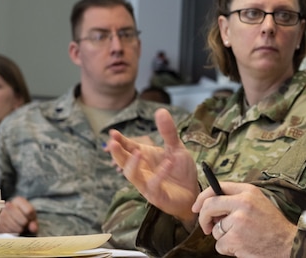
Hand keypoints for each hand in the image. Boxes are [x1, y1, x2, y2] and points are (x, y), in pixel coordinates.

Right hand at [0, 196, 37, 234]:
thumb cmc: (24, 216)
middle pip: (19, 217)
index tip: (31, 219)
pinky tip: (14, 230)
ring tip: (21, 228)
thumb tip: (34, 228)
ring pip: (12, 224)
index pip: (29, 211)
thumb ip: (34, 223)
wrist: (13, 219)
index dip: (31, 218)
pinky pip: (6, 230)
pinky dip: (12, 232)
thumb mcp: (31, 217)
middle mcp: (8, 205)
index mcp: (18, 200)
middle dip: (24, 223)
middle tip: (25, 224)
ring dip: (18, 229)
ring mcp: (1, 214)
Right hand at [106, 108, 199, 226]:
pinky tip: (168, 162)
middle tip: (112, 143)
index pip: (128, 148)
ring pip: (133, 175)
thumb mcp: (177, 147)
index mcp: (145, 157)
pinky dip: (160, 174)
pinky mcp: (156, 195)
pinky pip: (154, 185)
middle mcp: (142, 170)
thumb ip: (168, 131)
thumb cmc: (180, 170)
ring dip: (132, 164)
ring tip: (137, 152)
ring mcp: (147, 184)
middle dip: (117, 153)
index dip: (119, 141)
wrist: (192, 192)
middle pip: (124, 162)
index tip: (112, 133)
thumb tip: (160, 110)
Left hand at [193, 182, 296, 256]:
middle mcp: (243, 202)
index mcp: (248, 191)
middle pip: (209, 205)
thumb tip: (211, 206)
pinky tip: (242, 246)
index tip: (197, 207)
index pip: (217, 187)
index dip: (203, 197)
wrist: (287, 243)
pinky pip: (220, 244)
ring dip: (223, 237)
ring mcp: (238, 220)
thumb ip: (237, 199)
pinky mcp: (235, 238)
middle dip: (203, 218)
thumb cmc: (272, 224)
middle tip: (207, 227)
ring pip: (215, 229)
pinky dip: (227, 248)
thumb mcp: (258, 202)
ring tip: (241, 237)